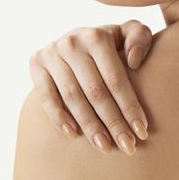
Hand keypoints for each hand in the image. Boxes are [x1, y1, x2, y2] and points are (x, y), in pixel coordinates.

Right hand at [29, 20, 151, 155]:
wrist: (80, 38)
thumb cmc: (114, 42)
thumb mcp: (131, 32)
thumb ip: (140, 38)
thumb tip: (134, 62)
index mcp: (98, 37)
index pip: (116, 79)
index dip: (130, 107)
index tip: (142, 132)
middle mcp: (72, 43)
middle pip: (95, 92)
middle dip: (114, 123)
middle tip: (128, 147)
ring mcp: (51, 53)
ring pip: (72, 98)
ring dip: (90, 126)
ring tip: (105, 147)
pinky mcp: (36, 64)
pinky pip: (46, 97)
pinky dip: (59, 117)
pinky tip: (74, 135)